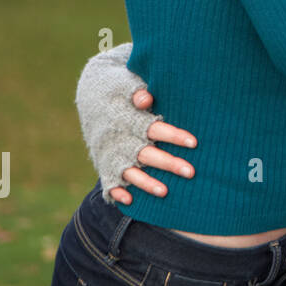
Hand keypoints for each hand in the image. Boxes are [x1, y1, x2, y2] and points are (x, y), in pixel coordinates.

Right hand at [108, 87, 198, 204]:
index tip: (193, 142)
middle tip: (190, 172)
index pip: (154, 128)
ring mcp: (111, 154)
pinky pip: (109, 181)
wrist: (92, 96)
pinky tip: (129, 201)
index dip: (172, 135)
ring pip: (130, 172)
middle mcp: (121, 139)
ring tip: (165, 192)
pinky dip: (117, 191)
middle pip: (146, 154)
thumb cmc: (123, 88)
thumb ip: (139, 91)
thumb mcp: (128, 84)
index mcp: (131, 119)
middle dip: (168, 164)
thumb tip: (146, 98)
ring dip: (146, 183)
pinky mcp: (104, 164)